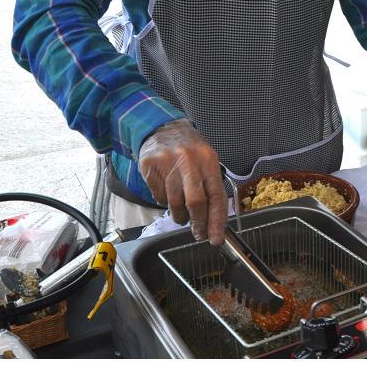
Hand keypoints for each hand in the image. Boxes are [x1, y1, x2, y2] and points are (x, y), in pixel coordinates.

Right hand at [138, 119, 226, 245]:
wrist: (162, 127)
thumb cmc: (189, 149)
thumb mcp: (206, 160)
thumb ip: (210, 186)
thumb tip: (214, 220)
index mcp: (209, 160)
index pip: (216, 195)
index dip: (217, 220)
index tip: (215, 238)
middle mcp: (190, 160)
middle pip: (195, 202)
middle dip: (198, 222)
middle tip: (198, 232)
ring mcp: (168, 162)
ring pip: (175, 202)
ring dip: (180, 215)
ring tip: (182, 214)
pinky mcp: (150, 166)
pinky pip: (158, 196)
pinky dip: (164, 202)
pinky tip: (168, 195)